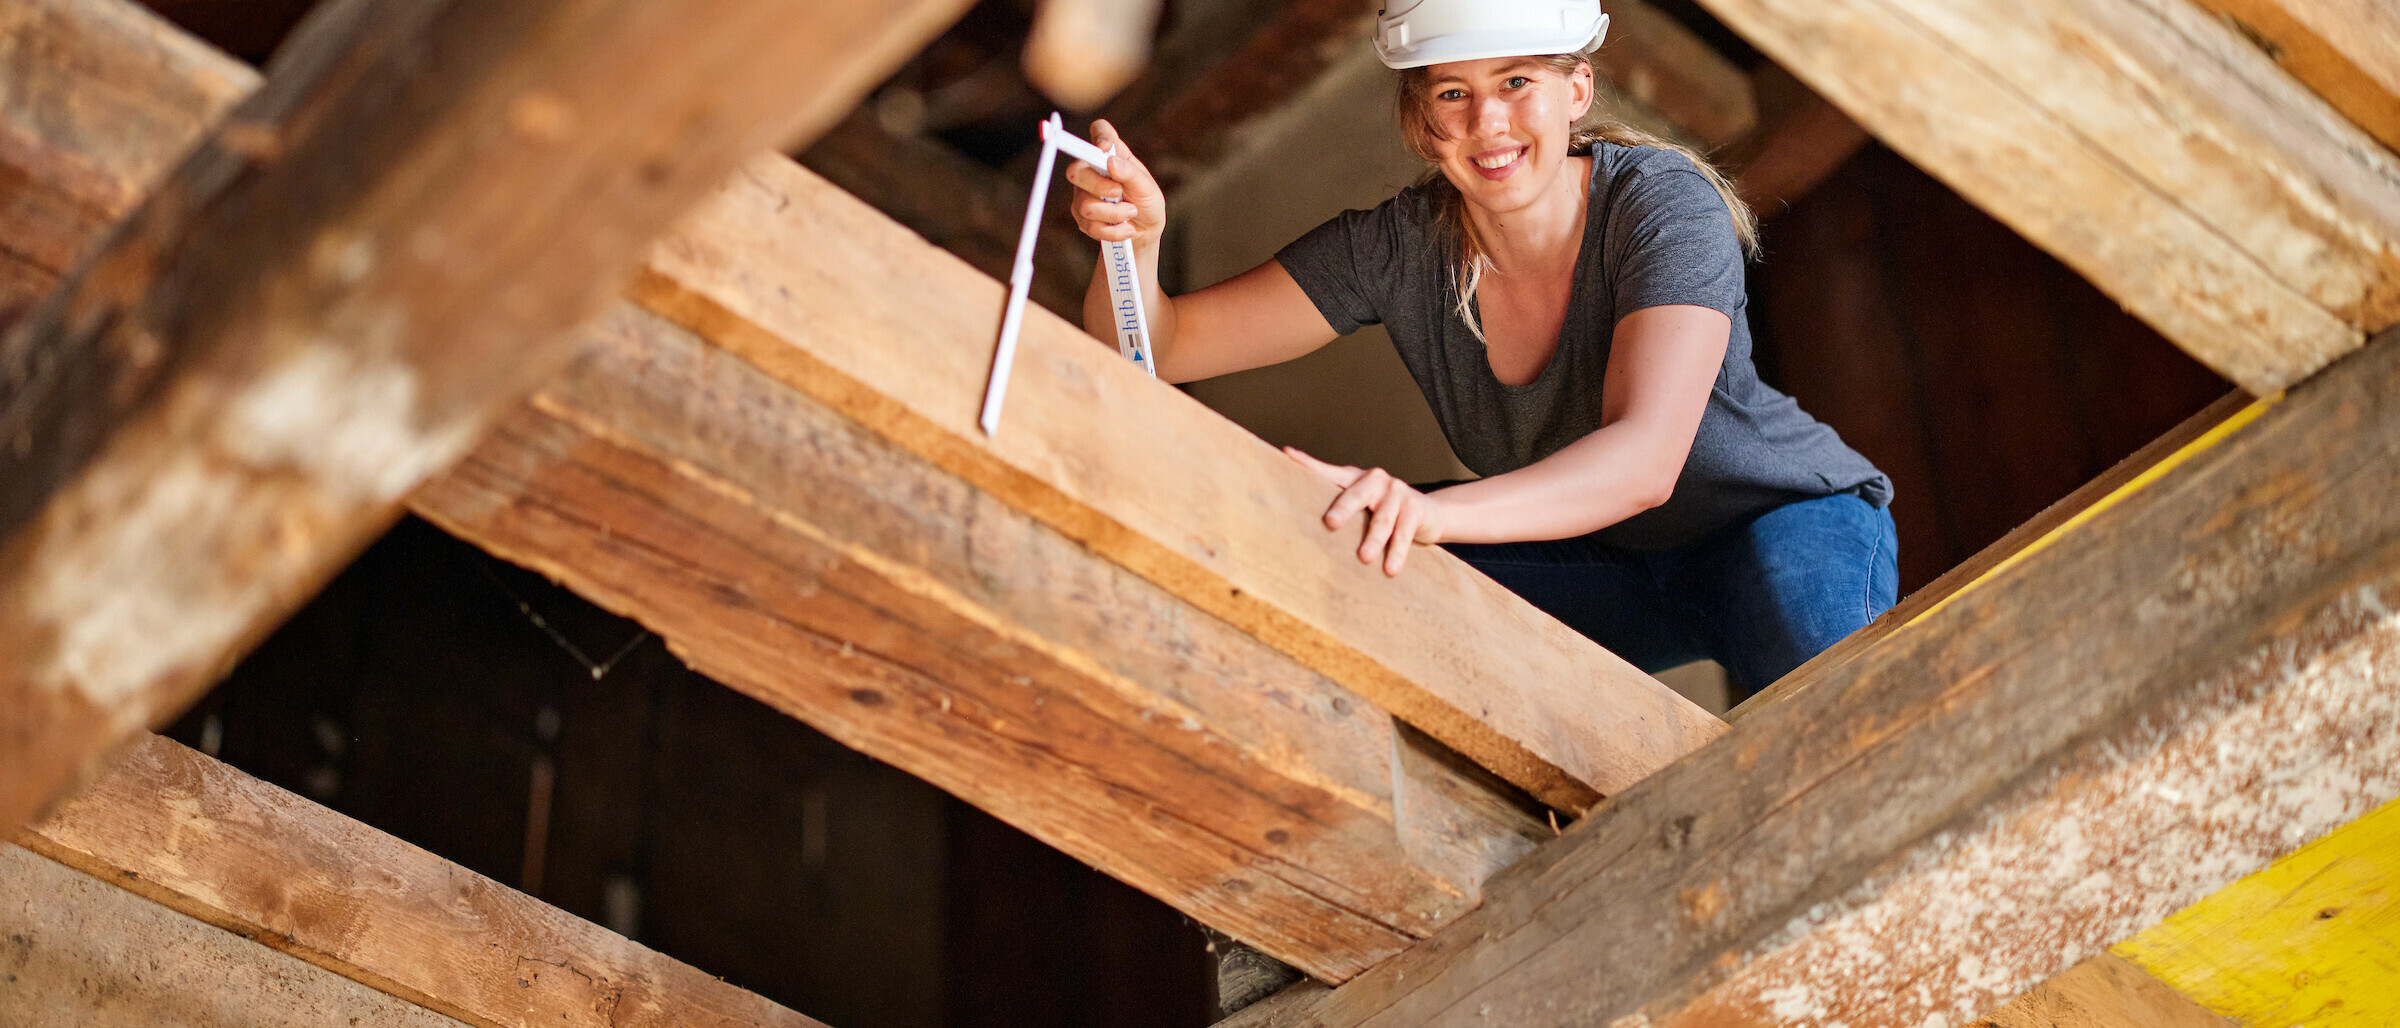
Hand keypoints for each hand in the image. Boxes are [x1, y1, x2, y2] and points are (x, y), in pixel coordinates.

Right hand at [1063, 119, 1164, 247]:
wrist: (1145, 231)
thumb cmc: (1147, 202)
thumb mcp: (1146, 187)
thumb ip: (1130, 173)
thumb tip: (1110, 162)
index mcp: (1112, 154)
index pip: (1099, 131)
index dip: (1098, 135)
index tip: (1105, 148)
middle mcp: (1092, 170)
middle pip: (1076, 171)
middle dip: (1098, 185)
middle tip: (1118, 192)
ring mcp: (1083, 194)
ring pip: (1085, 204)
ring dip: (1114, 214)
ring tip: (1131, 213)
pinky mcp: (1082, 217)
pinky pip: (1090, 225)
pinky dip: (1113, 230)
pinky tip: (1126, 229)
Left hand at [1283, 447, 1446, 576]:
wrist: (1430, 513)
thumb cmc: (1385, 511)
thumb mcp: (1362, 505)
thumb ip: (1338, 507)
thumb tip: (1298, 519)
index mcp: (1356, 478)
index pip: (1329, 471)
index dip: (1308, 463)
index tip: (1288, 454)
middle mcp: (1376, 480)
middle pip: (1356, 495)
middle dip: (1343, 508)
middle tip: (1331, 523)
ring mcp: (1397, 492)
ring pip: (1382, 519)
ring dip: (1374, 540)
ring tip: (1365, 558)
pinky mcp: (1415, 508)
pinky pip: (1404, 533)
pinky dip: (1397, 552)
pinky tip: (1391, 568)